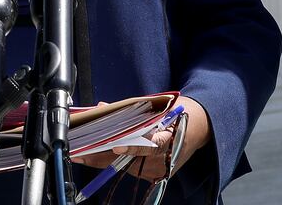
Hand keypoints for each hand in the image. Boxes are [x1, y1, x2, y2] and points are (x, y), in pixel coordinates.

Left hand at [72, 97, 210, 181]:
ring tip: (80, 152)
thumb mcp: (162, 107)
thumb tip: (105, 109)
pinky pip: (128, 167)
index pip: (148, 147)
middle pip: (128, 160)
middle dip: (101, 155)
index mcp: (170, 141)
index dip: (130, 147)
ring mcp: (157, 171)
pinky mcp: (151, 174)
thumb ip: (134, 111)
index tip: (114, 145)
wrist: (202, 128)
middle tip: (79, 152)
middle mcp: (162, 161)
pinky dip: (111, 158)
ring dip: (101, 158)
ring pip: (124, 165)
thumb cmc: (181, 112)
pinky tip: (94, 153)